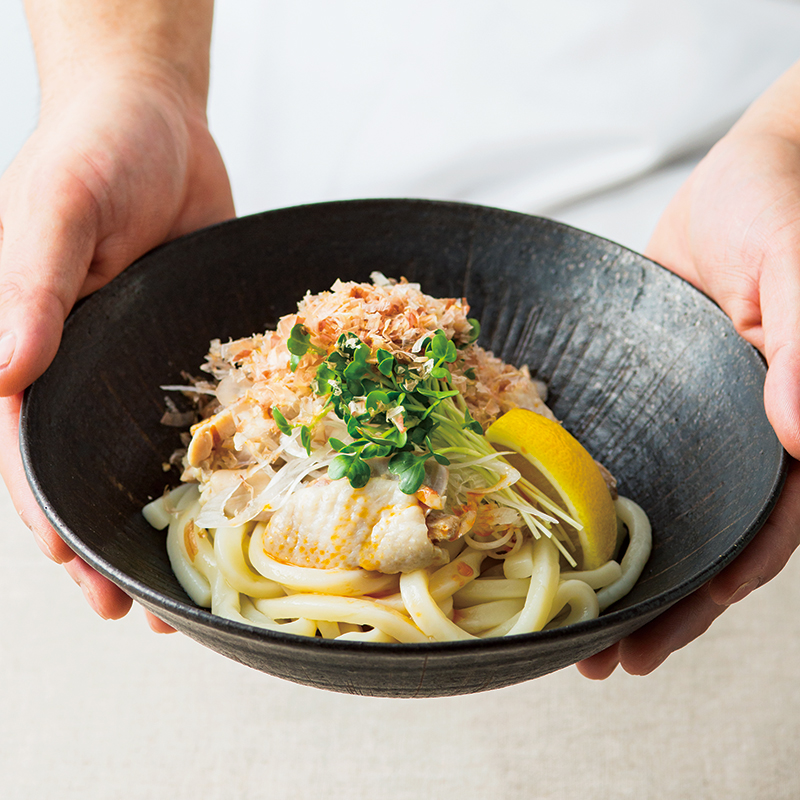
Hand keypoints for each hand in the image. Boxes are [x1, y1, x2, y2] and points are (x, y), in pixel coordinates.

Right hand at [0, 63, 233, 630]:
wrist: (159, 120)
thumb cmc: (93, 149)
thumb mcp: (55, 209)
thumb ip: (29, 288)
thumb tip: (2, 371)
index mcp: (30, 344)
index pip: (24, 446)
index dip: (44, 509)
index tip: (69, 565)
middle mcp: (80, 366)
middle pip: (82, 470)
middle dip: (101, 541)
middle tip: (132, 610)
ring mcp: (135, 364)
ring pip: (139, 459)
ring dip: (156, 523)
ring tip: (183, 586)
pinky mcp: (187, 350)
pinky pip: (199, 416)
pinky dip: (211, 463)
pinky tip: (234, 504)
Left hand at [578, 120, 799, 677]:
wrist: (754, 170)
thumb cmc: (792, 202)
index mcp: (792, 424)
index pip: (762, 529)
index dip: (717, 587)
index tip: (662, 637)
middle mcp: (741, 435)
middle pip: (703, 538)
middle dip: (657, 602)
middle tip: (600, 661)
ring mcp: (691, 420)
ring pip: (659, 508)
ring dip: (617, 566)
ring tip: (570, 625)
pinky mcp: (647, 393)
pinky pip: (618, 453)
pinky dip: (589, 496)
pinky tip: (547, 526)